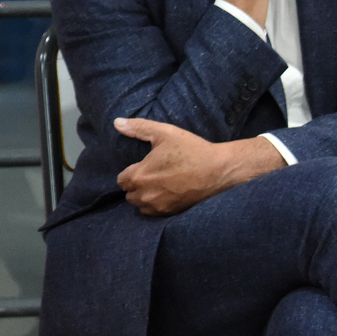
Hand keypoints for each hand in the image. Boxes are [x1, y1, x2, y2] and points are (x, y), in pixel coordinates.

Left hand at [114, 117, 285, 214]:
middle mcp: (145, 195)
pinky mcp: (171, 213)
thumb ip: (138, 127)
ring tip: (157, 185)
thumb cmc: (191, 150)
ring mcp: (158, 206)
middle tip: (151, 174)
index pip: (121, 180)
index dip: (130, 172)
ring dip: (144, 197)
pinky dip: (155, 205)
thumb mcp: (164, 132)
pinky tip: (166, 194)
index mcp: (139, 175)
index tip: (143, 166)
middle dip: (136, 185)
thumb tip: (117, 122)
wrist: (219, 170)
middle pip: (129, 194)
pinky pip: (153, 213)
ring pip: (140, 205)